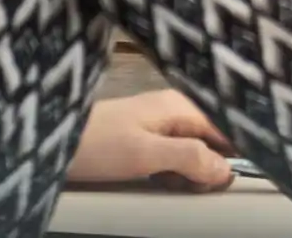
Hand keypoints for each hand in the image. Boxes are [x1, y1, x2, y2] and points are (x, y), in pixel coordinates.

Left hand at [66, 90, 233, 190]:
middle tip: (201, 186)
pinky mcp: (144, 139)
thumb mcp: (147, 154)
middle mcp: (173, 110)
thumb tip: (226, 170)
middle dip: (213, 165)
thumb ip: (190, 158)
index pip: (227, 127)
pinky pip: (174, 156)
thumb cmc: (98, 143)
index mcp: (180, 106)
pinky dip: (176, 172)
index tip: (242, 176)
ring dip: (193, 172)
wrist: (49, 139)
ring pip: (194, 151)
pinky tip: (168, 183)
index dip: (238, 151)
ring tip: (181, 185)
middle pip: (212, 140)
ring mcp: (158, 124)